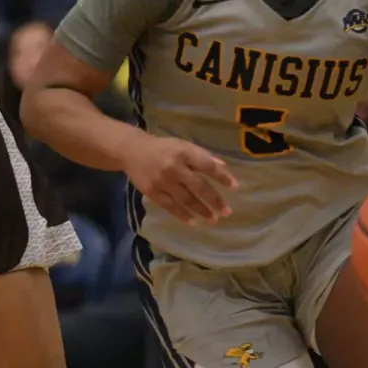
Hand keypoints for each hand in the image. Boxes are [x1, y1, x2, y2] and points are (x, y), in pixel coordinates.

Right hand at [120, 134, 237, 225]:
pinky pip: (170, 206)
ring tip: (213, 220)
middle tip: (227, 212)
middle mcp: (174, 168)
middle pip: (198, 186)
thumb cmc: (163, 148)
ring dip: (201, 211)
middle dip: (214, 200)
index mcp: (184, 153)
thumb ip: (202, 155)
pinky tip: (193, 222)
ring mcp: (163, 182)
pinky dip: (182, 215)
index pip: (207, 166)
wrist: (132, 151)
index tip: (235, 187)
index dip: (222, 177)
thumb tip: (222, 167)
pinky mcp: (152, 192)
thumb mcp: (183, 145)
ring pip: (186, 199)